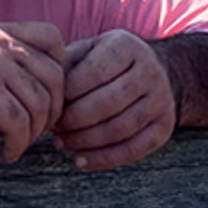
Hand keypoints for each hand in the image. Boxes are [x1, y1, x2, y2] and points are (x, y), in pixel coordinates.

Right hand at [0, 22, 63, 161]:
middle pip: (54, 76)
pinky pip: (19, 123)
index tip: (47, 94)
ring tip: (19, 143)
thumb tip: (28, 79)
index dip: (60, 67)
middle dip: (53, 108)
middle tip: (39, 129)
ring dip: (34, 131)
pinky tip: (7, 152)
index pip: (52, 37)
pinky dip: (18, 144)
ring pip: (39, 103)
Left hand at [54, 29, 176, 170]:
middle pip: (106, 103)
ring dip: (84, 142)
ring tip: (62, 144)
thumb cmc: (106, 62)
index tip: (48, 104)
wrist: (154, 71)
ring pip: (119, 128)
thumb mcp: (87, 50)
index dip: (67, 93)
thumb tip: (42, 89)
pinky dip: (103, 159)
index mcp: (126, 46)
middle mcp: (149, 71)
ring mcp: (161, 100)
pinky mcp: (164, 126)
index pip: (93, 72)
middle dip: (73, 120)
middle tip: (53, 129)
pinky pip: (133, 149)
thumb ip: (66, 63)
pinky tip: (80, 161)